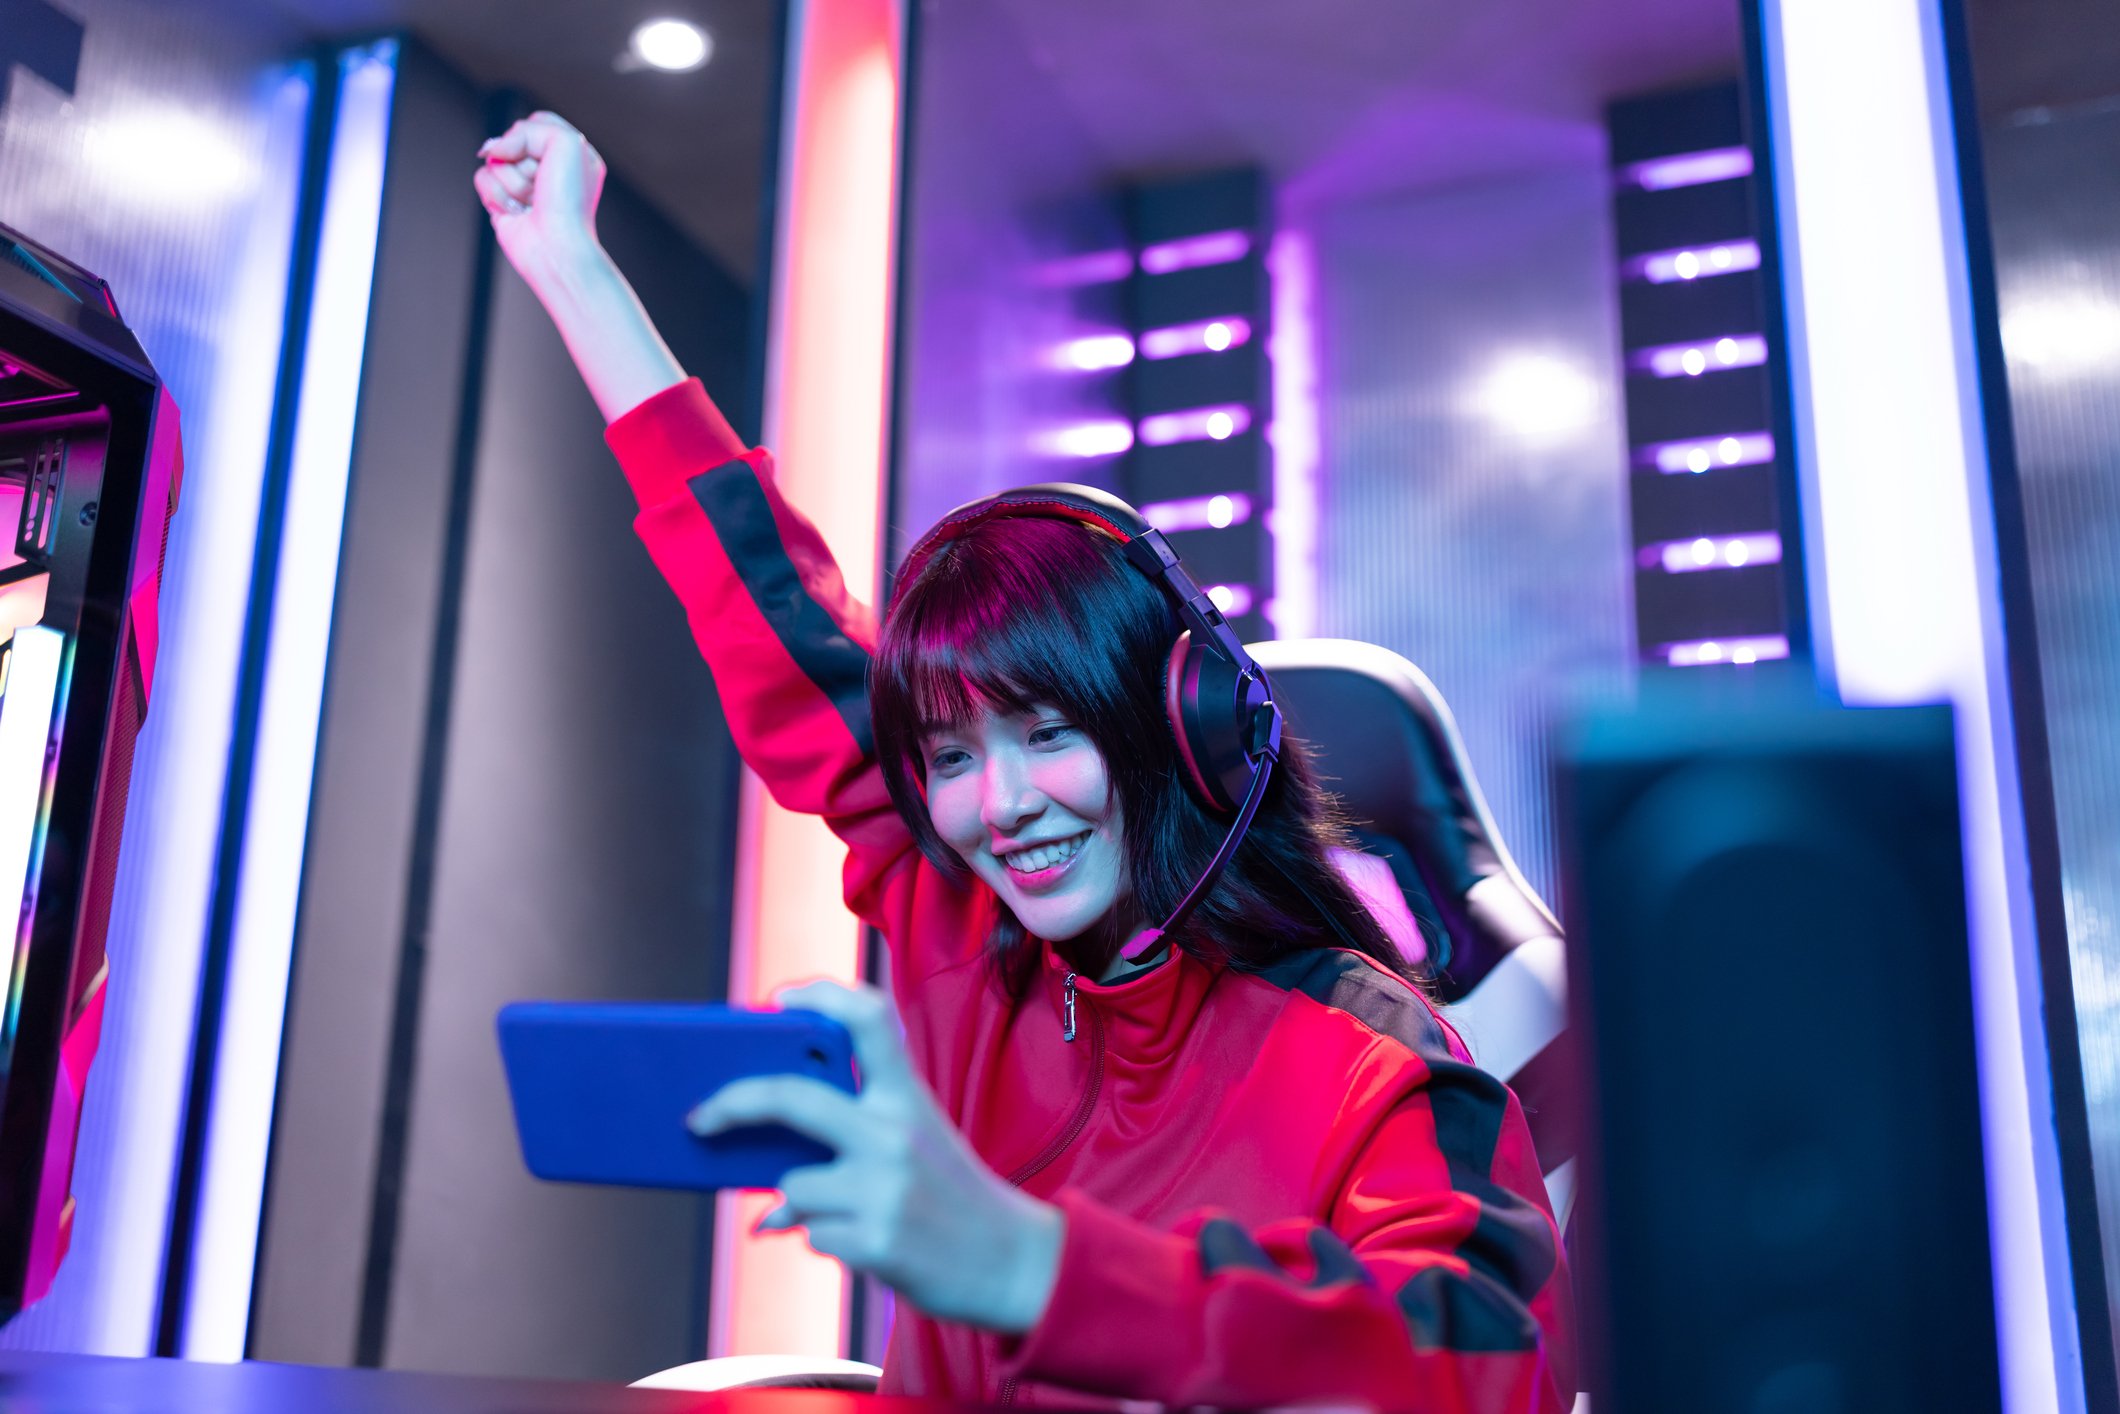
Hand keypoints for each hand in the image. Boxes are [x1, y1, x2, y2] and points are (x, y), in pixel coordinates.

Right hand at [474, 111, 606, 292]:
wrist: (556, 247)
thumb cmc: (569, 200)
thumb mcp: (564, 142)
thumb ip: (528, 128)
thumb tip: (493, 148)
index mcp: (572, 153)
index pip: (537, 121)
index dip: (533, 133)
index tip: (549, 155)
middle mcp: (548, 168)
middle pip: (512, 138)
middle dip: (523, 159)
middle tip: (543, 185)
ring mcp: (523, 185)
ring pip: (495, 158)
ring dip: (512, 181)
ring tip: (532, 203)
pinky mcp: (501, 201)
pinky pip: (482, 177)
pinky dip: (496, 194)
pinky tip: (516, 212)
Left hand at [688, 980, 1064, 1333]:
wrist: (1015, 1263)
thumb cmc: (954, 1195)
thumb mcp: (920, 1140)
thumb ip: (858, 1127)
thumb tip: (771, 1159)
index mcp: (909, 1097)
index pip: (866, 1018)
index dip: (818, 996)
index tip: (776, 1001)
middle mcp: (894, 1133)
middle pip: (789, 1096)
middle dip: (731, 1103)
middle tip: (698, 1117)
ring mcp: (882, 1188)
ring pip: (791, 1184)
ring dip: (802, 1202)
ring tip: (850, 1212)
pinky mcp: (873, 1242)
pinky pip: (809, 1233)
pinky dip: (824, 1238)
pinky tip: (866, 1242)